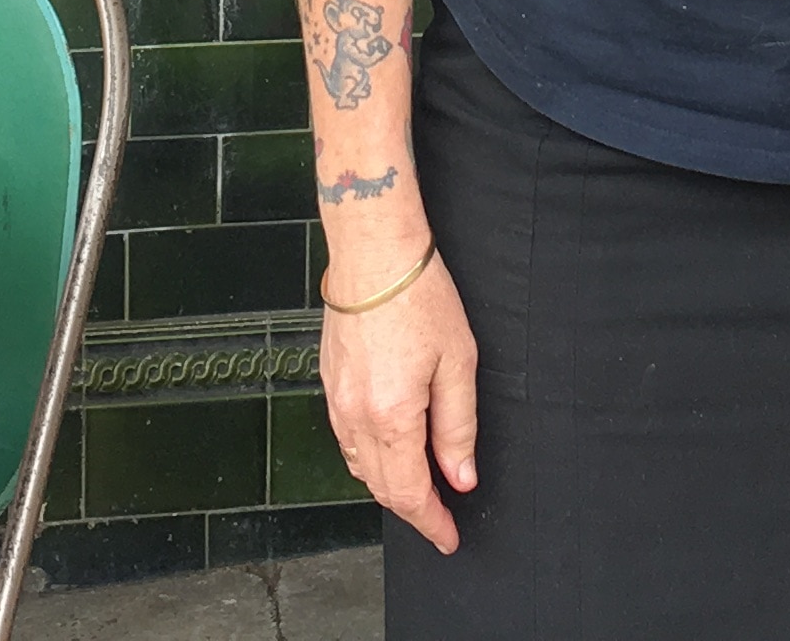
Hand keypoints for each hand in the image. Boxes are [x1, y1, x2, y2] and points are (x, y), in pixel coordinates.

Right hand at [319, 252, 479, 552]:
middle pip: (382, 487)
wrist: (374, 253)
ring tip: (421, 488)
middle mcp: (356, 417)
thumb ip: (457, 426)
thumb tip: (459, 476)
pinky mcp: (329, 383)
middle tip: (440, 519)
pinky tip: (390, 449)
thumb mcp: (458, 363)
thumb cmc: (420, 296)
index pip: (410, 492)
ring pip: (360, 467)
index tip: (448, 537)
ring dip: (390, 485)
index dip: (431, 522)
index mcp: (392, 417)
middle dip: (412, 509)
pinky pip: (347, 440)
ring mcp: (337, 400)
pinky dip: (369, 458)